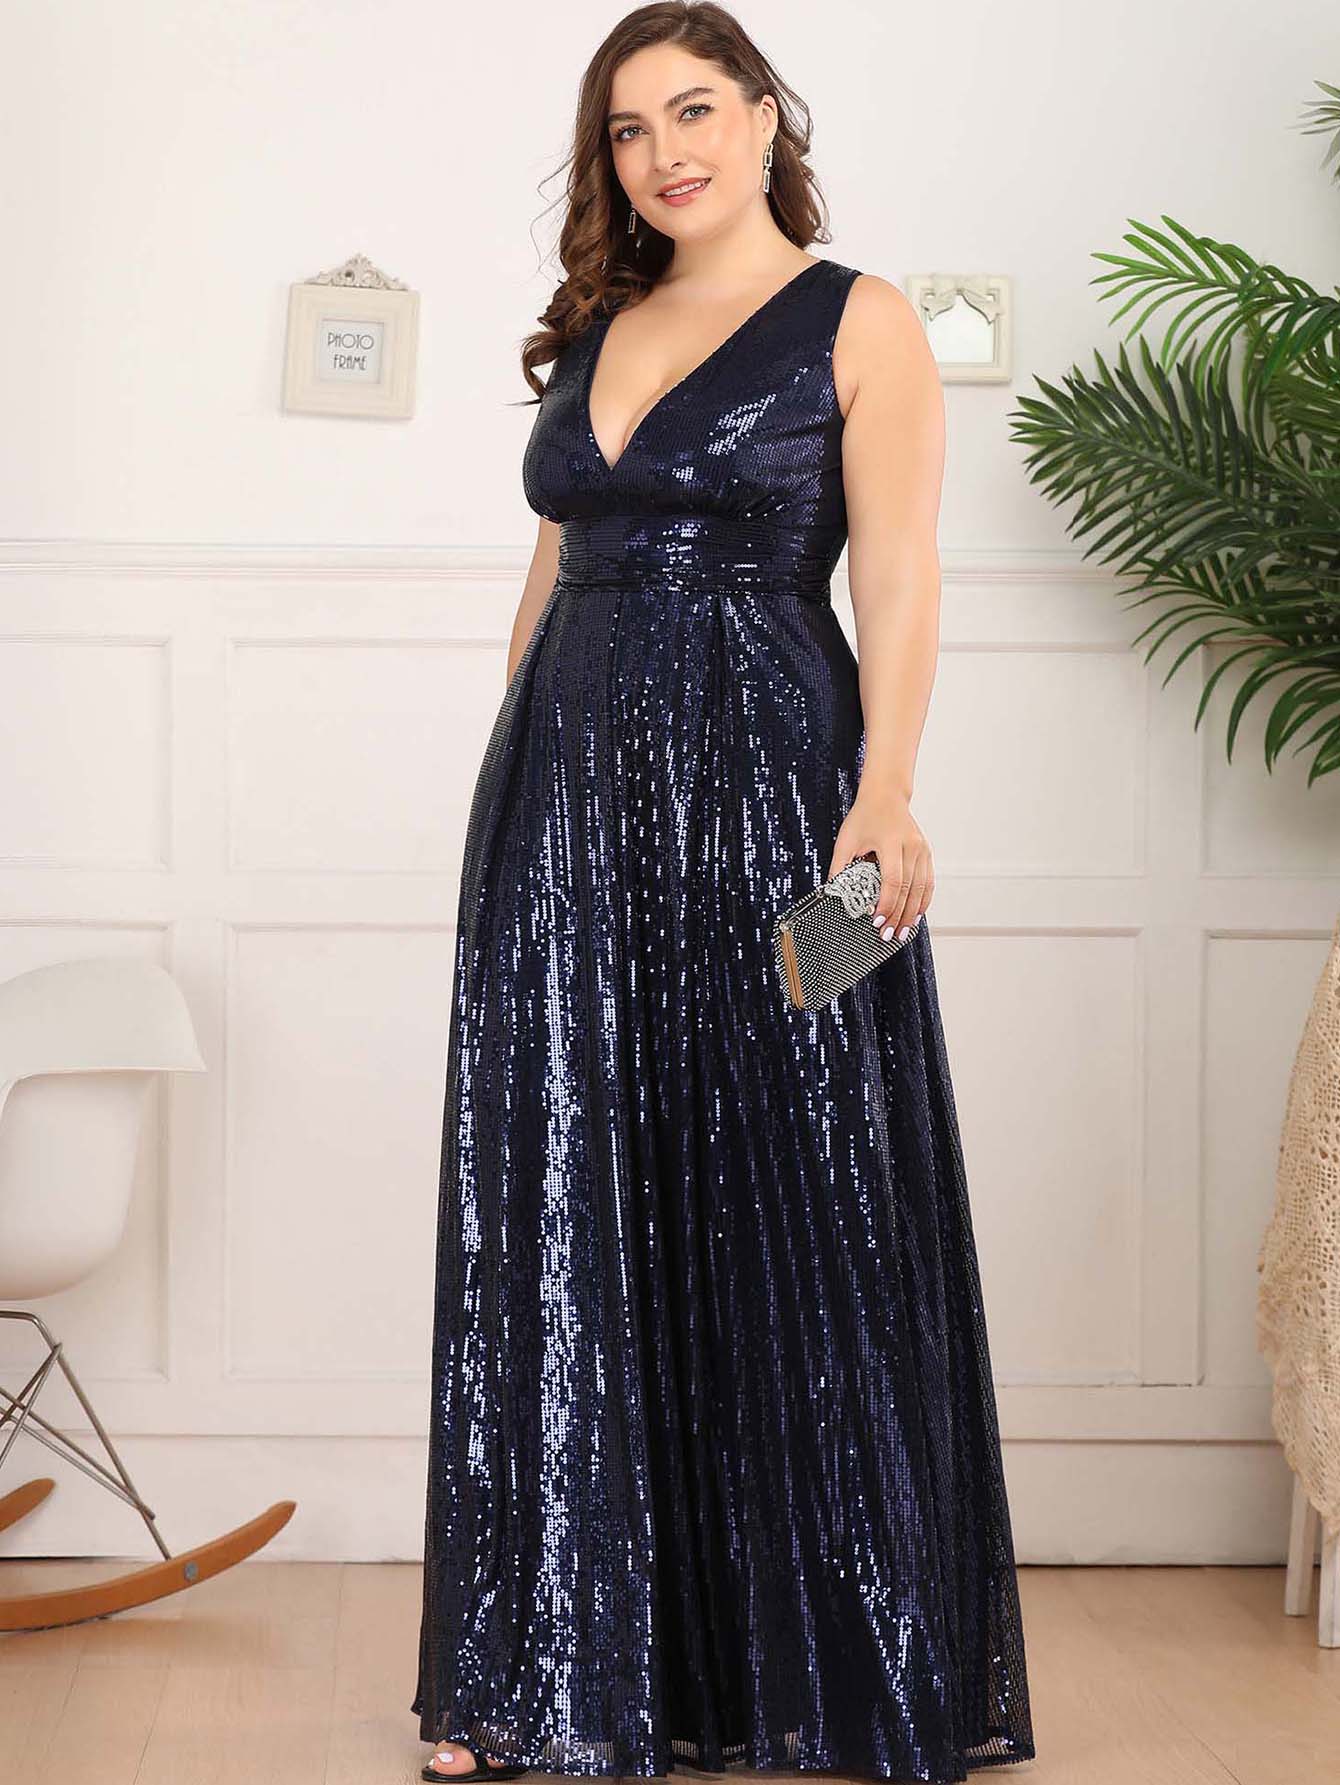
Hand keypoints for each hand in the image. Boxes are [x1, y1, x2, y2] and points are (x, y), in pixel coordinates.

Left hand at [826, 787, 933, 940]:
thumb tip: (832, 894)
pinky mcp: (926, 852)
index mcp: (890, 842)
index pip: (893, 880)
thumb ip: (839, 867)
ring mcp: (921, 850)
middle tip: (888, 935)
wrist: (885, 795)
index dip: (886, 903)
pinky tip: (915, 916)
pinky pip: (928, 882)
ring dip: (912, 913)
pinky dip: (923, 901)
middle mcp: (911, 846)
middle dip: (898, 916)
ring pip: (922, 889)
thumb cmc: (864, 816)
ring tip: (902, 932)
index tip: (877, 920)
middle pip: (909, 889)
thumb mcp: (845, 840)